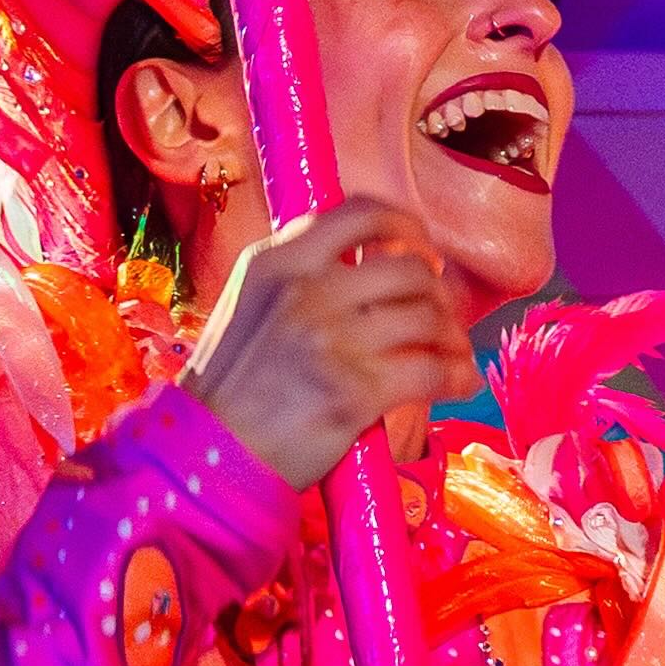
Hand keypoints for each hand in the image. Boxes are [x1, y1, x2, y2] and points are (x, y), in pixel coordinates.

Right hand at [189, 201, 466, 486]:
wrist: (206, 451)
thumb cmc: (230, 385)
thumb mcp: (250, 303)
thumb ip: (301, 275)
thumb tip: (372, 261)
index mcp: (277, 261)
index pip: (360, 214)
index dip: (405, 226)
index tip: (421, 250)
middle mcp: (306, 290)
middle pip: (408, 269)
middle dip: (438, 294)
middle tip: (441, 316)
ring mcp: (331, 339)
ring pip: (428, 319)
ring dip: (452, 337)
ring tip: (451, 353)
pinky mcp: (354, 391)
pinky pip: (433, 371)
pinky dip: (456, 376)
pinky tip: (458, 384)